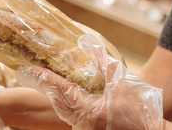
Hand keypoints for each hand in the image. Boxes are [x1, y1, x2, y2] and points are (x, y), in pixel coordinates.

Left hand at [16, 35, 163, 129]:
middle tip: (34, 72)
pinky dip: (67, 104)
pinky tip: (68, 94)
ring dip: (56, 96)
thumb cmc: (140, 112)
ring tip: (48, 80)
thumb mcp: (123, 85)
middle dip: (47, 88)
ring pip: (64, 112)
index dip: (45, 79)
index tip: (30, 69)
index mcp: (88, 112)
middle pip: (58, 104)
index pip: (61, 92)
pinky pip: (73, 117)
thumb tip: (93, 48)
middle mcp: (82, 125)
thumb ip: (106, 66)